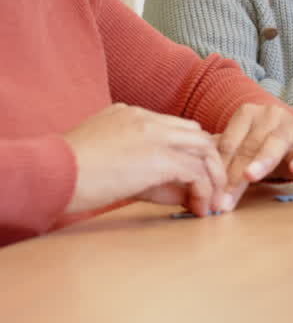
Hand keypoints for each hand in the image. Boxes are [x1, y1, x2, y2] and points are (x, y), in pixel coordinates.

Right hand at [63, 103, 226, 216]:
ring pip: (204, 149)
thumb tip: (168, 188)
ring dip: (213, 177)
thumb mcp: (105, 159)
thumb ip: (136, 165)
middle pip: (197, 135)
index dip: (190, 153)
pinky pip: (195, 171)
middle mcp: (146, 118)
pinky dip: (203, 190)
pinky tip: (198, 208)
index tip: (195, 177)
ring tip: (212, 202)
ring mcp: (154, 134)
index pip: (176, 128)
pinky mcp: (158, 156)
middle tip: (212, 190)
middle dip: (209, 163)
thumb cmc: (66, 174)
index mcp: (130, 114)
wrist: (50, 174)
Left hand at [219, 103, 292, 209]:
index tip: (209, 194)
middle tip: (222, 200)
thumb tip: (198, 183)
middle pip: (247, 148)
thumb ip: (222, 160)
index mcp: (246, 114)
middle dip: (233, 176)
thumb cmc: (262, 147)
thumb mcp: (241, 148)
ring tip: (249, 177)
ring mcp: (291, 127)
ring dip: (260, 163)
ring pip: (273, 146)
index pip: (228, 143)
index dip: (217, 169)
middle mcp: (269, 116)